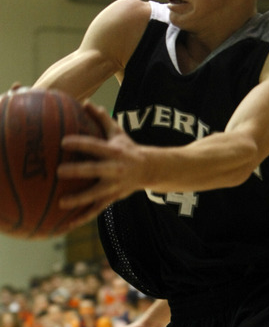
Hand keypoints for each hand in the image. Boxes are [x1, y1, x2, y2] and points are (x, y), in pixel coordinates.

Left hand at [56, 103, 147, 229]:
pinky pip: (95, 210)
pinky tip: (67, 225)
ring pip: (95, 195)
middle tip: (59, 172)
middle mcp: (114, 170)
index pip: (95, 146)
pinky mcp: (112, 199)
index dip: (80, 144)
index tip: (63, 142)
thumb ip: (101, 118)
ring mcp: (114, 187)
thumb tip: (86, 102)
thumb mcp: (118, 132)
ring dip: (79, 200)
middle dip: (78, 172)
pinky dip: (82, 218)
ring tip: (61, 203)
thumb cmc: (128, 149)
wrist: (150, 170)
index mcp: (114, 152)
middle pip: (95, 171)